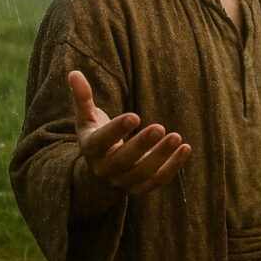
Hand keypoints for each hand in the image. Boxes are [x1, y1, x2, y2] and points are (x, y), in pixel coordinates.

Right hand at [69, 70, 190, 205]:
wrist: (98, 175)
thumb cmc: (96, 138)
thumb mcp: (86, 119)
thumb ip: (83, 98)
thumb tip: (74, 72)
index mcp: (91, 149)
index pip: (101, 141)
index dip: (116, 130)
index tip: (135, 116)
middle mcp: (105, 169)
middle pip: (123, 161)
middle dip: (142, 145)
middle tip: (160, 126)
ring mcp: (122, 181)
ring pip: (142, 173)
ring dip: (161, 156)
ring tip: (177, 137)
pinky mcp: (139, 187)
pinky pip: (157, 181)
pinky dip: (172, 167)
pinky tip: (186, 148)